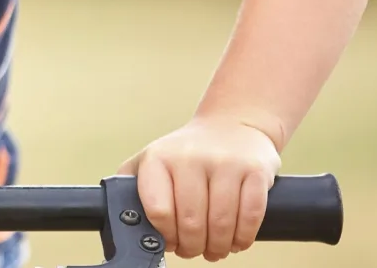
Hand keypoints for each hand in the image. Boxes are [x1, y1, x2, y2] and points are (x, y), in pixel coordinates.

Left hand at [117, 117, 281, 261]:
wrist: (232, 124)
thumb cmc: (187, 153)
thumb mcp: (152, 159)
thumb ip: (131, 186)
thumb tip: (121, 217)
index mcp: (159, 159)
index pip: (158, 211)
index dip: (166, 236)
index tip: (170, 241)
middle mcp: (190, 158)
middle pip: (192, 223)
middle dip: (193, 247)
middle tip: (194, 250)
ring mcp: (225, 163)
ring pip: (222, 223)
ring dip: (219, 247)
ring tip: (215, 249)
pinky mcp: (255, 170)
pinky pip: (251, 215)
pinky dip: (244, 237)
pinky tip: (237, 240)